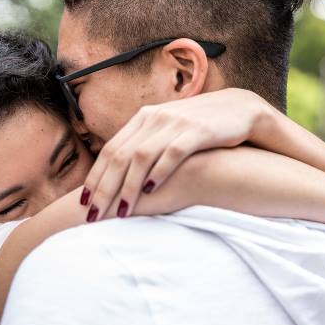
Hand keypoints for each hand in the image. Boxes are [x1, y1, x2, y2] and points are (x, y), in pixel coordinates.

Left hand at [80, 88, 272, 220]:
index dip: (95, 177)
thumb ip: (144, 146)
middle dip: (104, 188)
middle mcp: (154, 118)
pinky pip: (173, 152)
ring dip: (128, 186)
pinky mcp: (198, 130)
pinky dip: (160, 171)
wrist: (240, 110)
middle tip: (94, 214)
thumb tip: (118, 173)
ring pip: (141, 156)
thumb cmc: (198, 128)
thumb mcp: (166, 132)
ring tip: (121, 211)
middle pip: (119, 156)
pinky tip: (152, 190)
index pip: (110, 150)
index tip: (84, 203)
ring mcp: (175, 123)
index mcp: (143, 119)